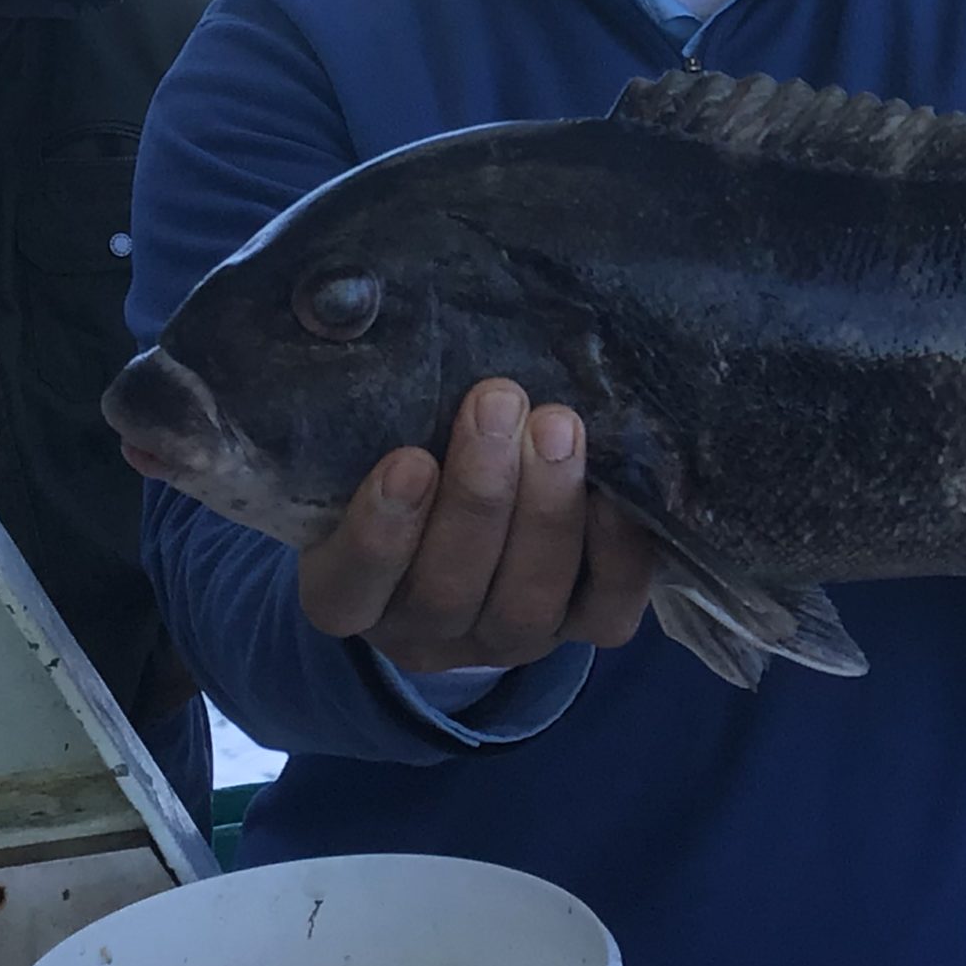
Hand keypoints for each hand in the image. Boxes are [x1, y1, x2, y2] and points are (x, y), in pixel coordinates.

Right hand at [297, 377, 654, 672]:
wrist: (474, 509)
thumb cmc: (407, 456)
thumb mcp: (367, 444)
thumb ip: (374, 416)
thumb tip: (392, 325)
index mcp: (348, 595)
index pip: (349, 585)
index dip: (380, 532)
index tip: (409, 460)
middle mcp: (422, 632)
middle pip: (447, 592)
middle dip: (481, 495)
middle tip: (500, 401)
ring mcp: (504, 639)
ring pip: (525, 606)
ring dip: (546, 511)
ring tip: (558, 426)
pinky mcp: (579, 630)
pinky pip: (605, 613)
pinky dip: (616, 554)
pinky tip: (616, 491)